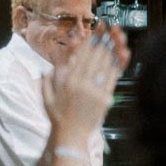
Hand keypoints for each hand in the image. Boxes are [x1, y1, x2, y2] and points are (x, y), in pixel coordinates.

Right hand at [42, 26, 122, 142]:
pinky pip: (113, 78)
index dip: (91, 41)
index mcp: (68, 81)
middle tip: (109, 29)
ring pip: (106, 65)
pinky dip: (116, 66)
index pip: (82, 56)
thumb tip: (50, 65)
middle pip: (96, 57)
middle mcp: (82, 84)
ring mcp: (95, 91)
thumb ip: (48, 78)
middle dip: (103, 41)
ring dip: (111, 50)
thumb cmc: (58, 116)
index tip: (96, 31)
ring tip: (115, 38)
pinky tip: (119, 57)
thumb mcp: (46, 95)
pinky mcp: (105, 98)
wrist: (70, 135)